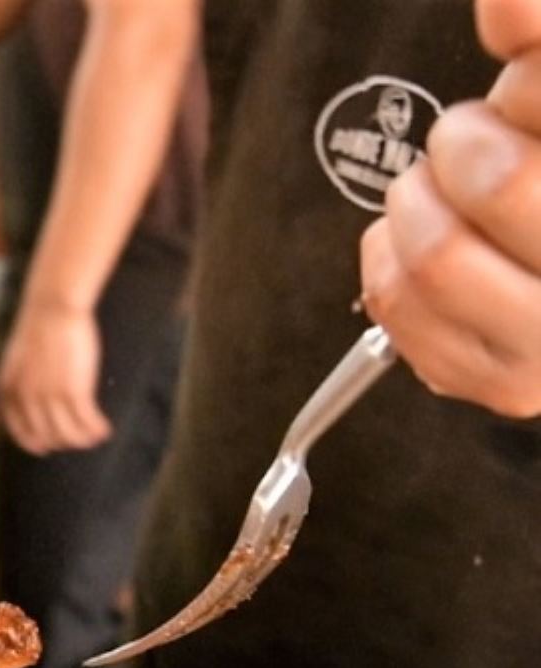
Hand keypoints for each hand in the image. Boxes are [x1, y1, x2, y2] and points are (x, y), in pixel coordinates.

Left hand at [0, 298, 110, 453]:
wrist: (53, 307)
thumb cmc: (41, 325)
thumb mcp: (20, 357)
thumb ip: (22, 379)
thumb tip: (35, 396)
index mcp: (9, 389)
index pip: (19, 430)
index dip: (32, 443)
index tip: (45, 448)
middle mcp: (26, 398)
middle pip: (47, 435)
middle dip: (65, 441)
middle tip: (80, 438)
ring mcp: (49, 397)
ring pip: (69, 434)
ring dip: (85, 439)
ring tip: (97, 436)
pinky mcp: (74, 392)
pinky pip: (87, 422)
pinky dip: (97, 430)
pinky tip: (105, 429)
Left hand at [359, 4, 540, 418]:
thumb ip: (539, 38)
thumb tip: (503, 2)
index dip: (524, 82)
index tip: (502, 70)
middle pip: (493, 176)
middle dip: (458, 142)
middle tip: (469, 145)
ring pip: (435, 253)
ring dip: (412, 203)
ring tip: (438, 196)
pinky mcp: (506, 385)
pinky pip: (397, 303)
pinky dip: (386, 258)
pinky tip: (425, 246)